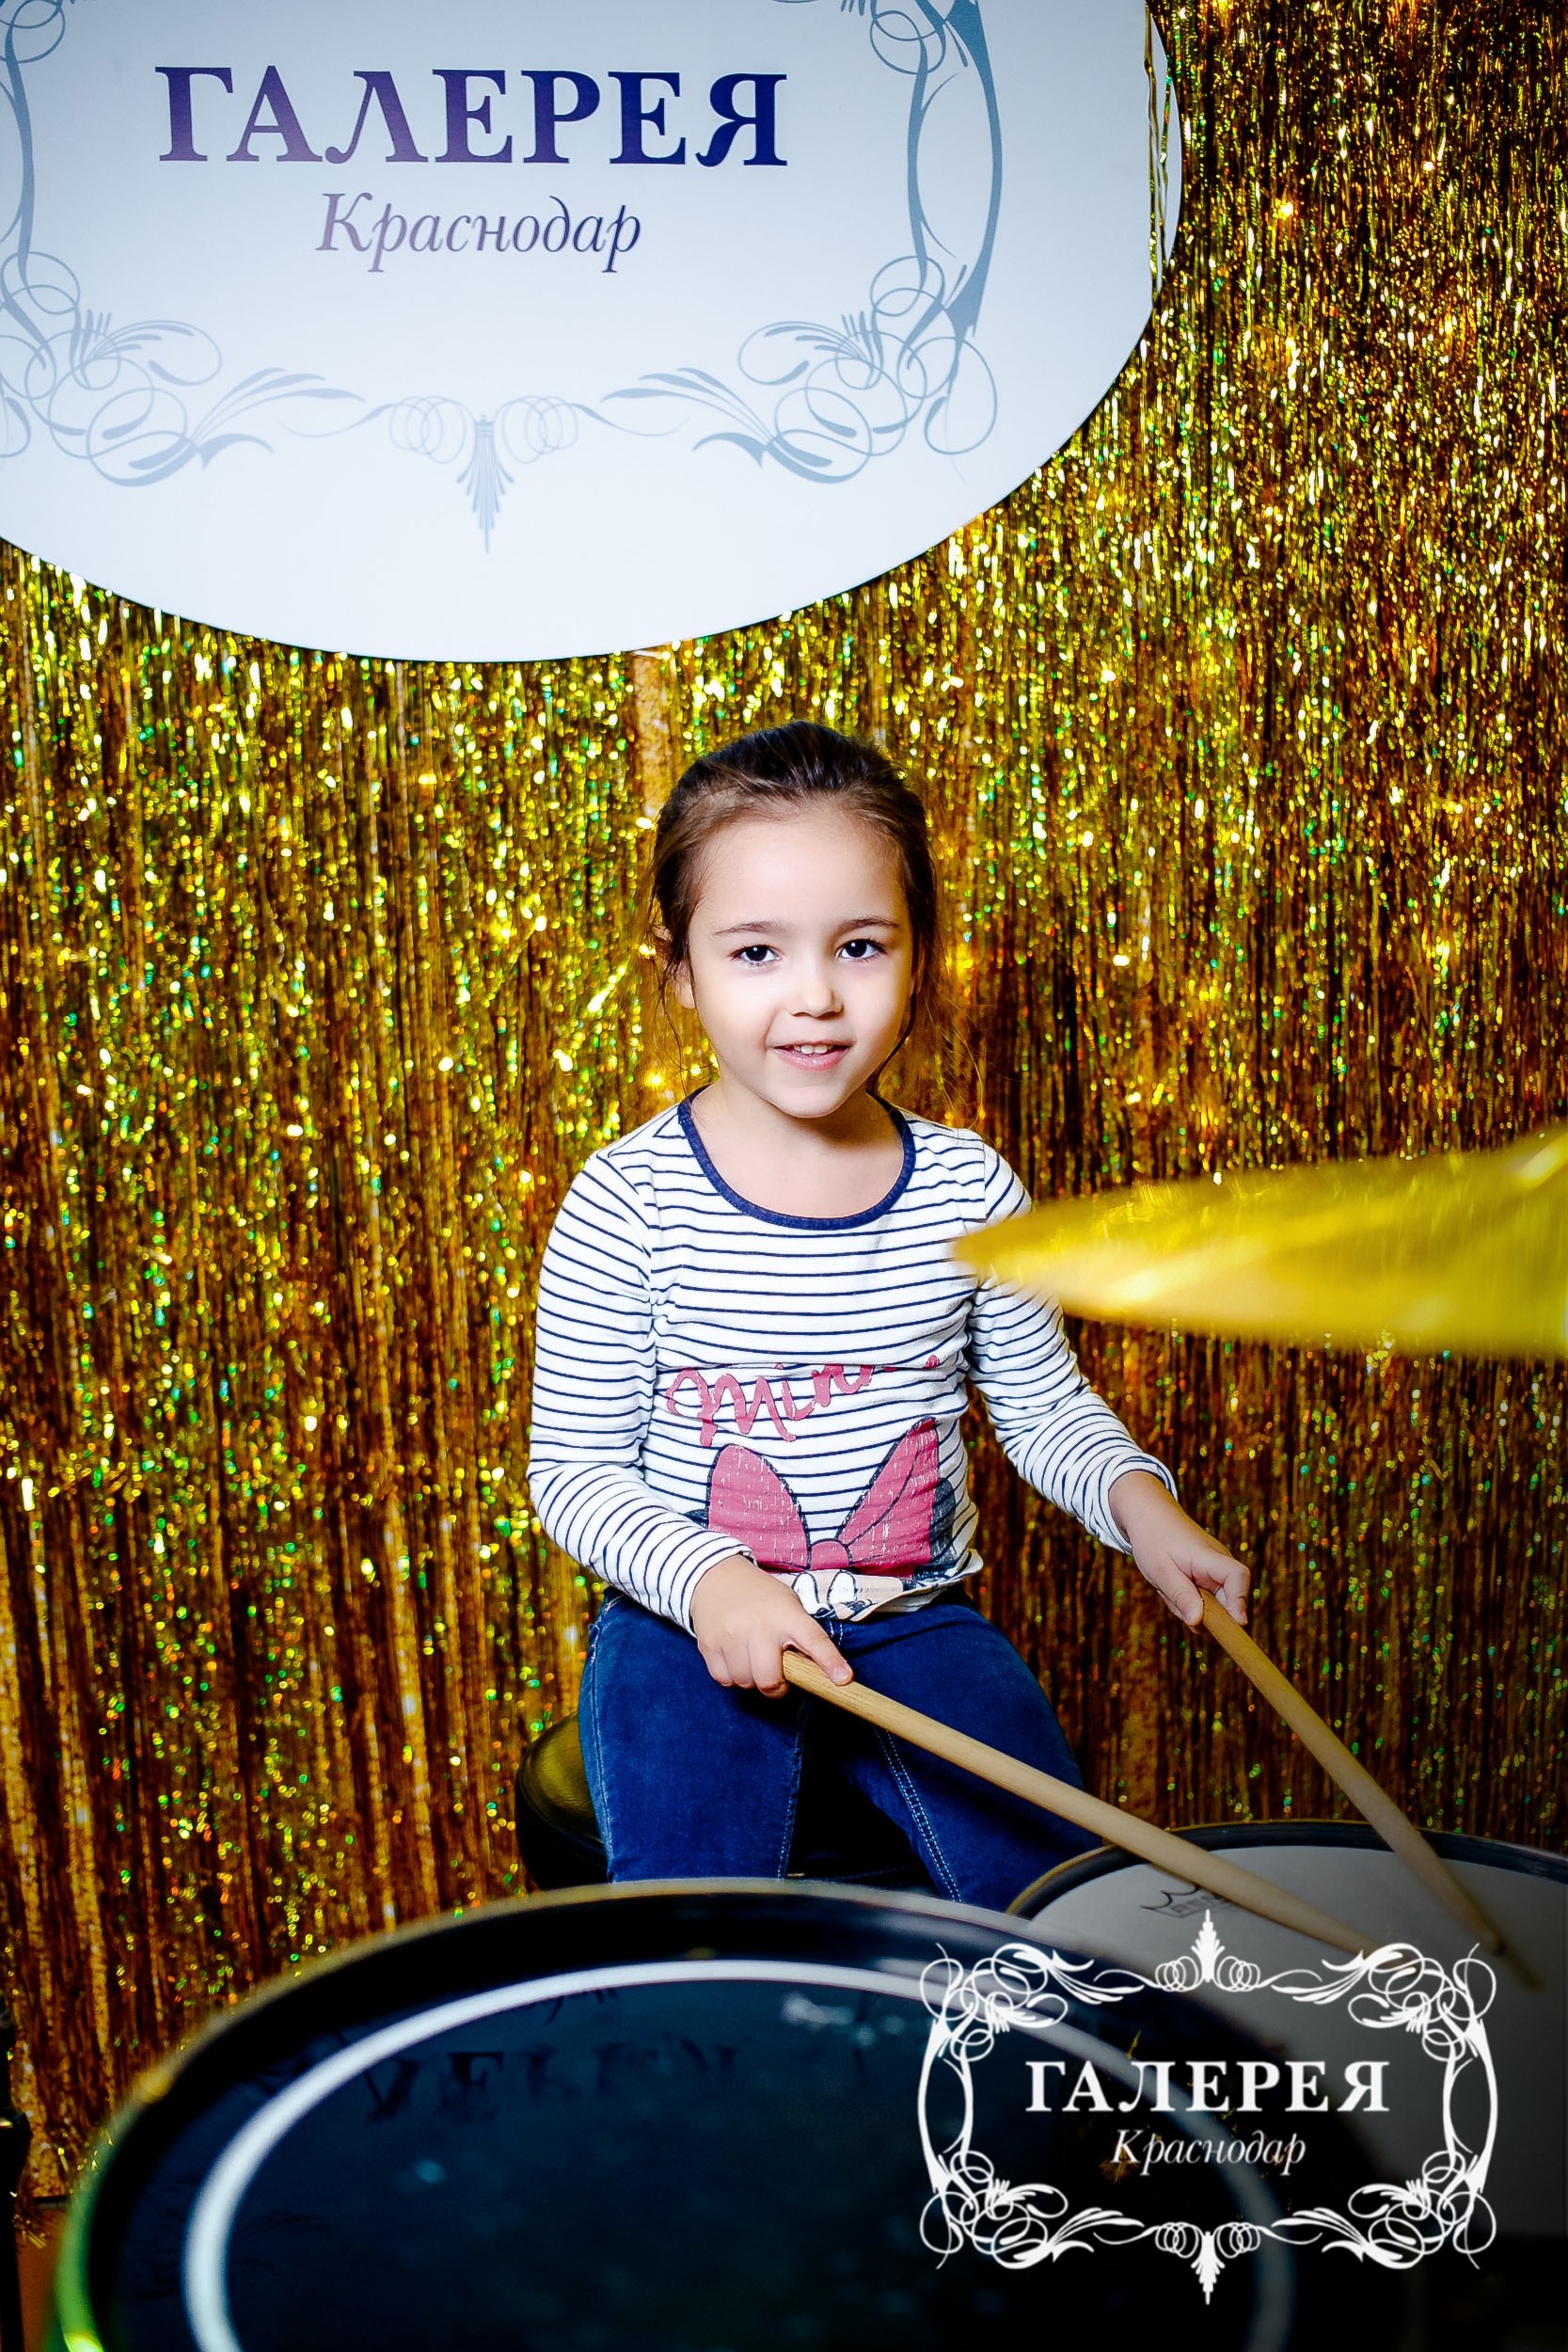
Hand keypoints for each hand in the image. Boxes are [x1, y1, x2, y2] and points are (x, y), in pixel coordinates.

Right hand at [689, 1554, 853, 1695]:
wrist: (714, 1576)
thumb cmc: (760, 1597)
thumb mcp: (787, 1605)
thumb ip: (800, 1636)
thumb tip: (815, 1675)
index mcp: (787, 1614)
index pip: (814, 1640)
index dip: (830, 1662)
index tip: (843, 1680)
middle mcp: (759, 1624)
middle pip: (770, 1679)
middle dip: (775, 1686)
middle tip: (776, 1674)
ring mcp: (731, 1634)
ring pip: (745, 1682)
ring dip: (751, 1679)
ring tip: (751, 1657)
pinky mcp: (708, 1644)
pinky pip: (724, 1679)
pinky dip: (731, 1676)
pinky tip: (734, 1657)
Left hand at [1107, 1471, 1248, 1628]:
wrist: (1148, 1517)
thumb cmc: (1153, 1540)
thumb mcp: (1161, 1571)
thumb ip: (1181, 1596)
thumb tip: (1197, 1623)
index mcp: (1210, 1557)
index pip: (1238, 1576)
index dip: (1240, 1601)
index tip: (1235, 1623)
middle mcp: (1219, 1564)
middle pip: (1226, 1602)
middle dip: (1201, 1612)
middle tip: (1171, 1595)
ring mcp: (1215, 1572)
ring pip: (1213, 1606)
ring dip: (1189, 1605)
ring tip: (1169, 1586)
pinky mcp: (1209, 1578)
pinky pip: (1204, 1601)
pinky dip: (1188, 1600)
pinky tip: (1173, 1586)